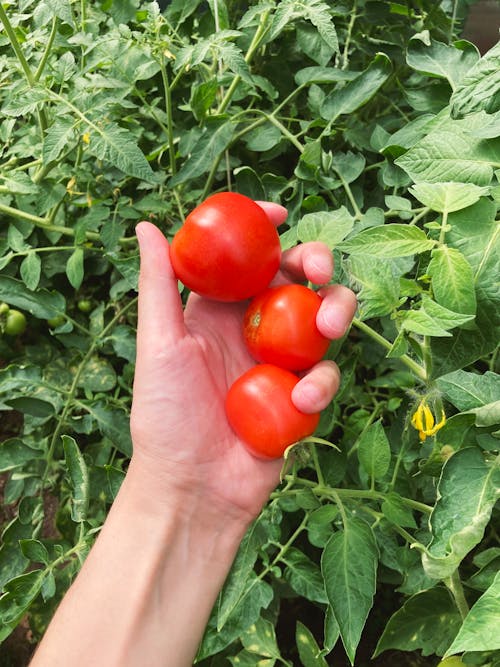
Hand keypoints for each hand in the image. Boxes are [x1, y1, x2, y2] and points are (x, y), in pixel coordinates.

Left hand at [130, 202, 356, 523]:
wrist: (192, 488)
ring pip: (323, 320)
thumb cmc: (165, 417)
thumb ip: (158, 284)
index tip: (279, 214)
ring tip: (331, 326)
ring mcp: (280, 363)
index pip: (247, 258)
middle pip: (296, 280)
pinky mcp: (301, 397)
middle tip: (320, 267)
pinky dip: (320, 382)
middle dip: (316, 263)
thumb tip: (148, 226)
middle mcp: (252, 330)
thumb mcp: (159, 344)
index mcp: (218, 311)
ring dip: (336, 312)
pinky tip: (300, 400)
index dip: (264, 230)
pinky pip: (325, 375)